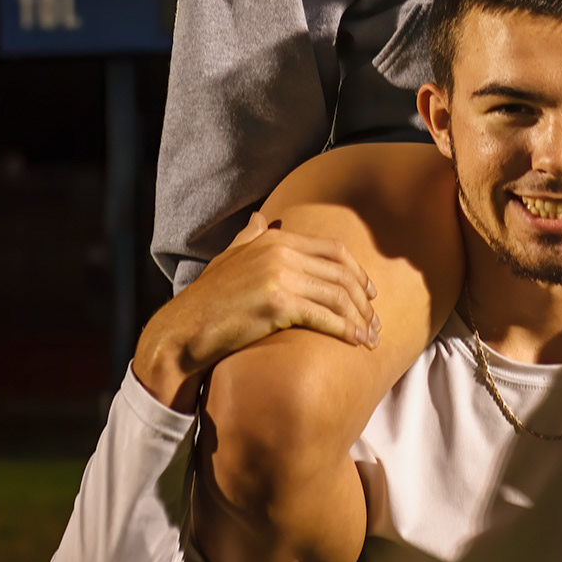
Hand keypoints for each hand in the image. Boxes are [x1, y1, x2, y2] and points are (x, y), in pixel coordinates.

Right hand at [132, 212, 379, 413]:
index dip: (357, 271)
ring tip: (371, 337)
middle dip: (364, 299)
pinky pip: (324, 317)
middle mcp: (280, 251)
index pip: (332, 250)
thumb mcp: (229, 258)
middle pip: (341, 273)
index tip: (370, 293)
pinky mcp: (278, 304)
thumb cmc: (208, 299)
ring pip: (337, 296)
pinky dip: (346, 330)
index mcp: (274, 238)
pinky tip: (356, 343)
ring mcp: (279, 276)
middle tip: (376, 321)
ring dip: (360, 319)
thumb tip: (260, 218)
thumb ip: (249, 236)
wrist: (185, 329)